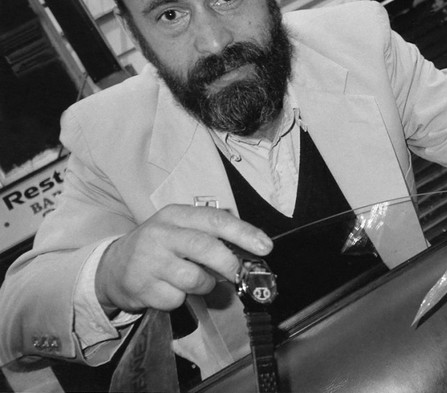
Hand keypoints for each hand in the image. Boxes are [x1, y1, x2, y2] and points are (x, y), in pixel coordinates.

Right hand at [95, 205, 271, 314]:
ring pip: (194, 278)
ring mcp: (149, 261)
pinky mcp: (142, 287)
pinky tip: (169, 290)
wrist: (112, 267)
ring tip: (196, 281)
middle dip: (229, 263)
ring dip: (204, 285)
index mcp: (176, 215)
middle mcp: (161, 234)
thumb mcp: (180, 229)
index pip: (215, 219)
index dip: (244, 233)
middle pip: (205, 247)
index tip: (265, 246)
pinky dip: (180, 299)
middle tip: (239, 274)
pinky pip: (176, 299)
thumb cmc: (159, 247)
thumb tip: (251, 249)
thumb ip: (211, 234)